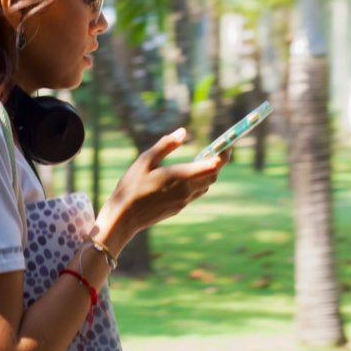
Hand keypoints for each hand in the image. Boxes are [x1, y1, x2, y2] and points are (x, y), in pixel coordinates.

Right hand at [98, 128, 227, 247]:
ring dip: (208, 173)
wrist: (124, 218)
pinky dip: (197, 182)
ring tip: (200, 161)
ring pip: (205, 186)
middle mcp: (187, 190)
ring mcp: (183, 201)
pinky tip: (185, 177)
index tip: (226, 144)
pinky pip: (195, 193)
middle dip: (217, 163)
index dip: (223, 154)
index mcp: (180, 176)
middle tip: (214, 150)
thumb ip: (166, 145)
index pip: (213, 165)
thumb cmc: (131, 187)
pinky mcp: (178, 208)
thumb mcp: (145, 160)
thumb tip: (183, 132)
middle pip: (213, 176)